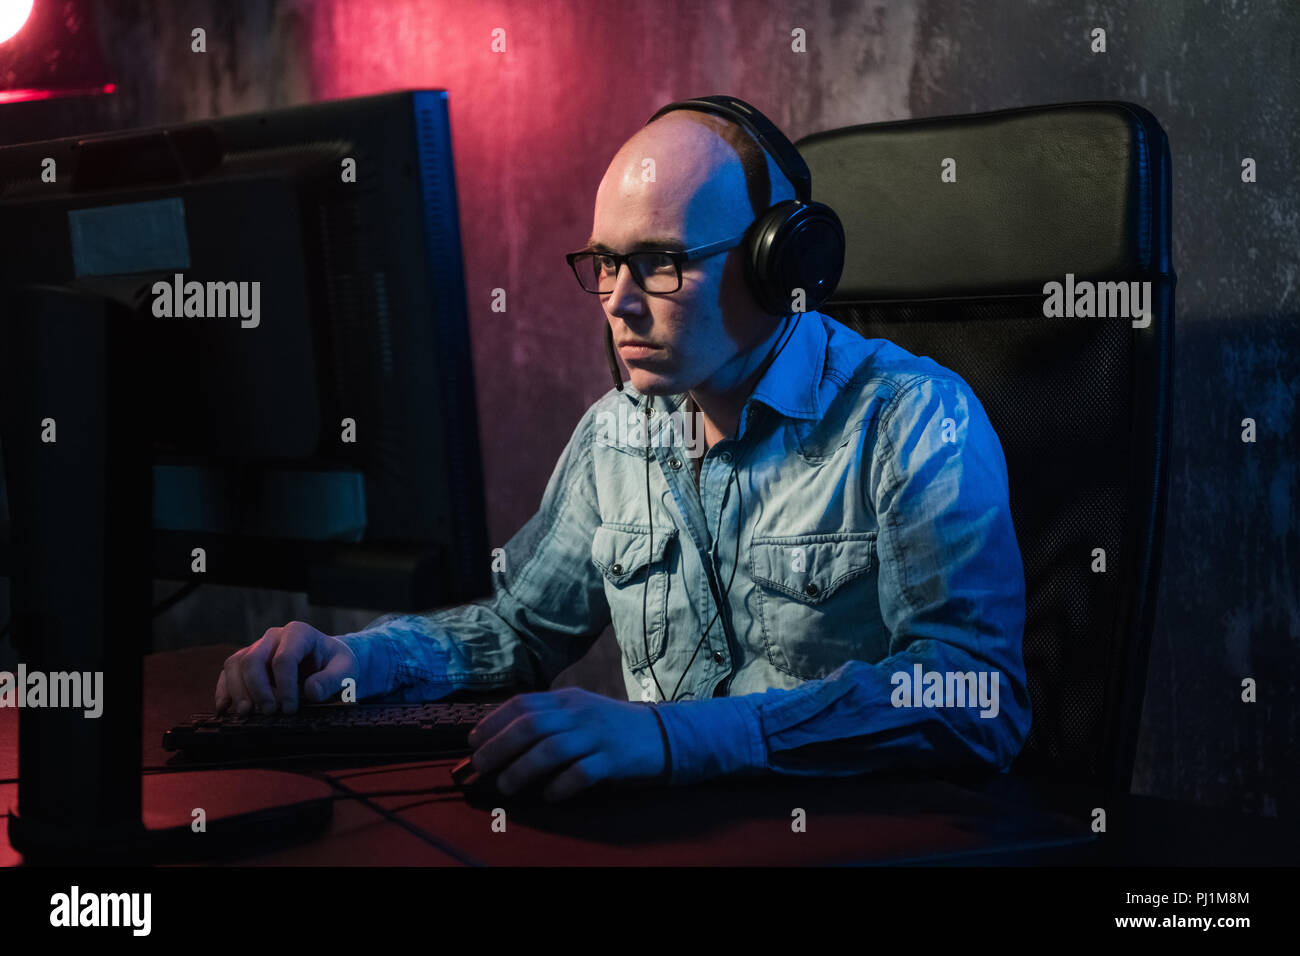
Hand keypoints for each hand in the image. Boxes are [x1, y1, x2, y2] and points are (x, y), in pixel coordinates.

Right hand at [215, 621, 359, 714]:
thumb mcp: (345, 670)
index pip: (284, 658)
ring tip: (246, 713)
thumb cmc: (335, 664)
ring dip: (237, 691)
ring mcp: (257, 647)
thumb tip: (310, 691)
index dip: (285, 686)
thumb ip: (331, 680)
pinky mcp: (246, 662)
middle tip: (268, 712)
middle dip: (258, 689)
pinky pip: (228, 673)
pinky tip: (225, 710)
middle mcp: (274, 637)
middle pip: (253, 659)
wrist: (327, 660)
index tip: (290, 708)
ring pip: (236, 664)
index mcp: (299, 633)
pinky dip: (224, 691)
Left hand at [466, 687, 667, 801]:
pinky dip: (560, 785)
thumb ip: (547, 720)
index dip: (493, 722)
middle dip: (500, 746)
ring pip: (551, 749)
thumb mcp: (578, 712)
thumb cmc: (609, 727)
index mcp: (567, 699)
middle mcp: (579, 713)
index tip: (474, 742)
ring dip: (522, 769)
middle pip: (531, 725)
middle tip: (481, 766)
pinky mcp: (613, 760)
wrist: (660, 734)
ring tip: (506, 785)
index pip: (522, 704)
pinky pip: (581, 773)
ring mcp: (597, 736)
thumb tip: (500, 740)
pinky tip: (549, 795)